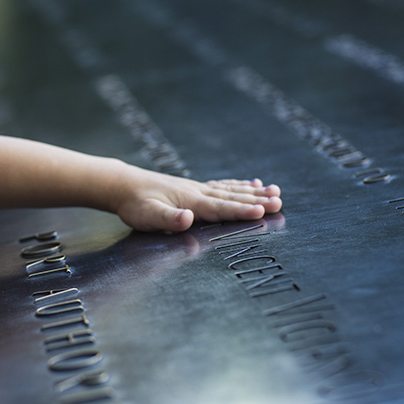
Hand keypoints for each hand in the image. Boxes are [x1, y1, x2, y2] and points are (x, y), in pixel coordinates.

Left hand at [114, 169, 280, 232]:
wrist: (123, 185)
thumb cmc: (135, 204)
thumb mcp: (147, 215)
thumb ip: (168, 219)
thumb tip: (187, 219)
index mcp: (190, 201)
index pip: (221, 207)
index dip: (242, 210)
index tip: (263, 211)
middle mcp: (198, 192)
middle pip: (232, 197)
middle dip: (257, 200)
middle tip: (280, 201)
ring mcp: (197, 188)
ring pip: (231, 190)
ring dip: (254, 192)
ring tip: (276, 192)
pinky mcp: (194, 188)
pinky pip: (222, 186)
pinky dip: (239, 185)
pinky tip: (251, 184)